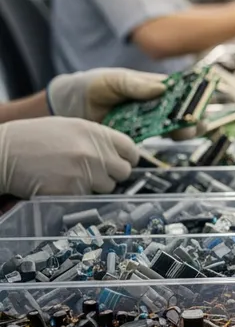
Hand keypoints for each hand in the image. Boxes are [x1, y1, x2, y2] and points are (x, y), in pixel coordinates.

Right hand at [0, 118, 138, 197]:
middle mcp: (94, 152)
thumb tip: (116, 152)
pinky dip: (77, 195)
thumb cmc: (31, 139)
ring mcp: (85, 172)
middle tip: (93, 173)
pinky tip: (60, 185)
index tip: (121, 163)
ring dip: (94, 186)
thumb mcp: (69, 128)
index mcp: (95, 132)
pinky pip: (87, 198)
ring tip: (71, 177)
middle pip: (123, 172)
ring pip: (107, 188)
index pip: (131, 150)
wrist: (3, 153)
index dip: (127, 158)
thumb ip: (96, 139)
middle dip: (111, 174)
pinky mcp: (73, 191)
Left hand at [47, 68, 196, 139]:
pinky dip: (165, 140)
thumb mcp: (114, 79)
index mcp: (152, 86)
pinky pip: (155, 139)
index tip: (200, 102)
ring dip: (183, 130)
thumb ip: (135, 85)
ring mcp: (147, 121)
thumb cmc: (92, 85)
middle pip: (181, 111)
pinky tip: (172, 139)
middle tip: (194, 122)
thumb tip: (162, 89)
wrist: (68, 104)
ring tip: (186, 132)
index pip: (180, 90)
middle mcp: (154, 104)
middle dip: (192, 117)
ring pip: (173, 126)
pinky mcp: (138, 136)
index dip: (194, 96)